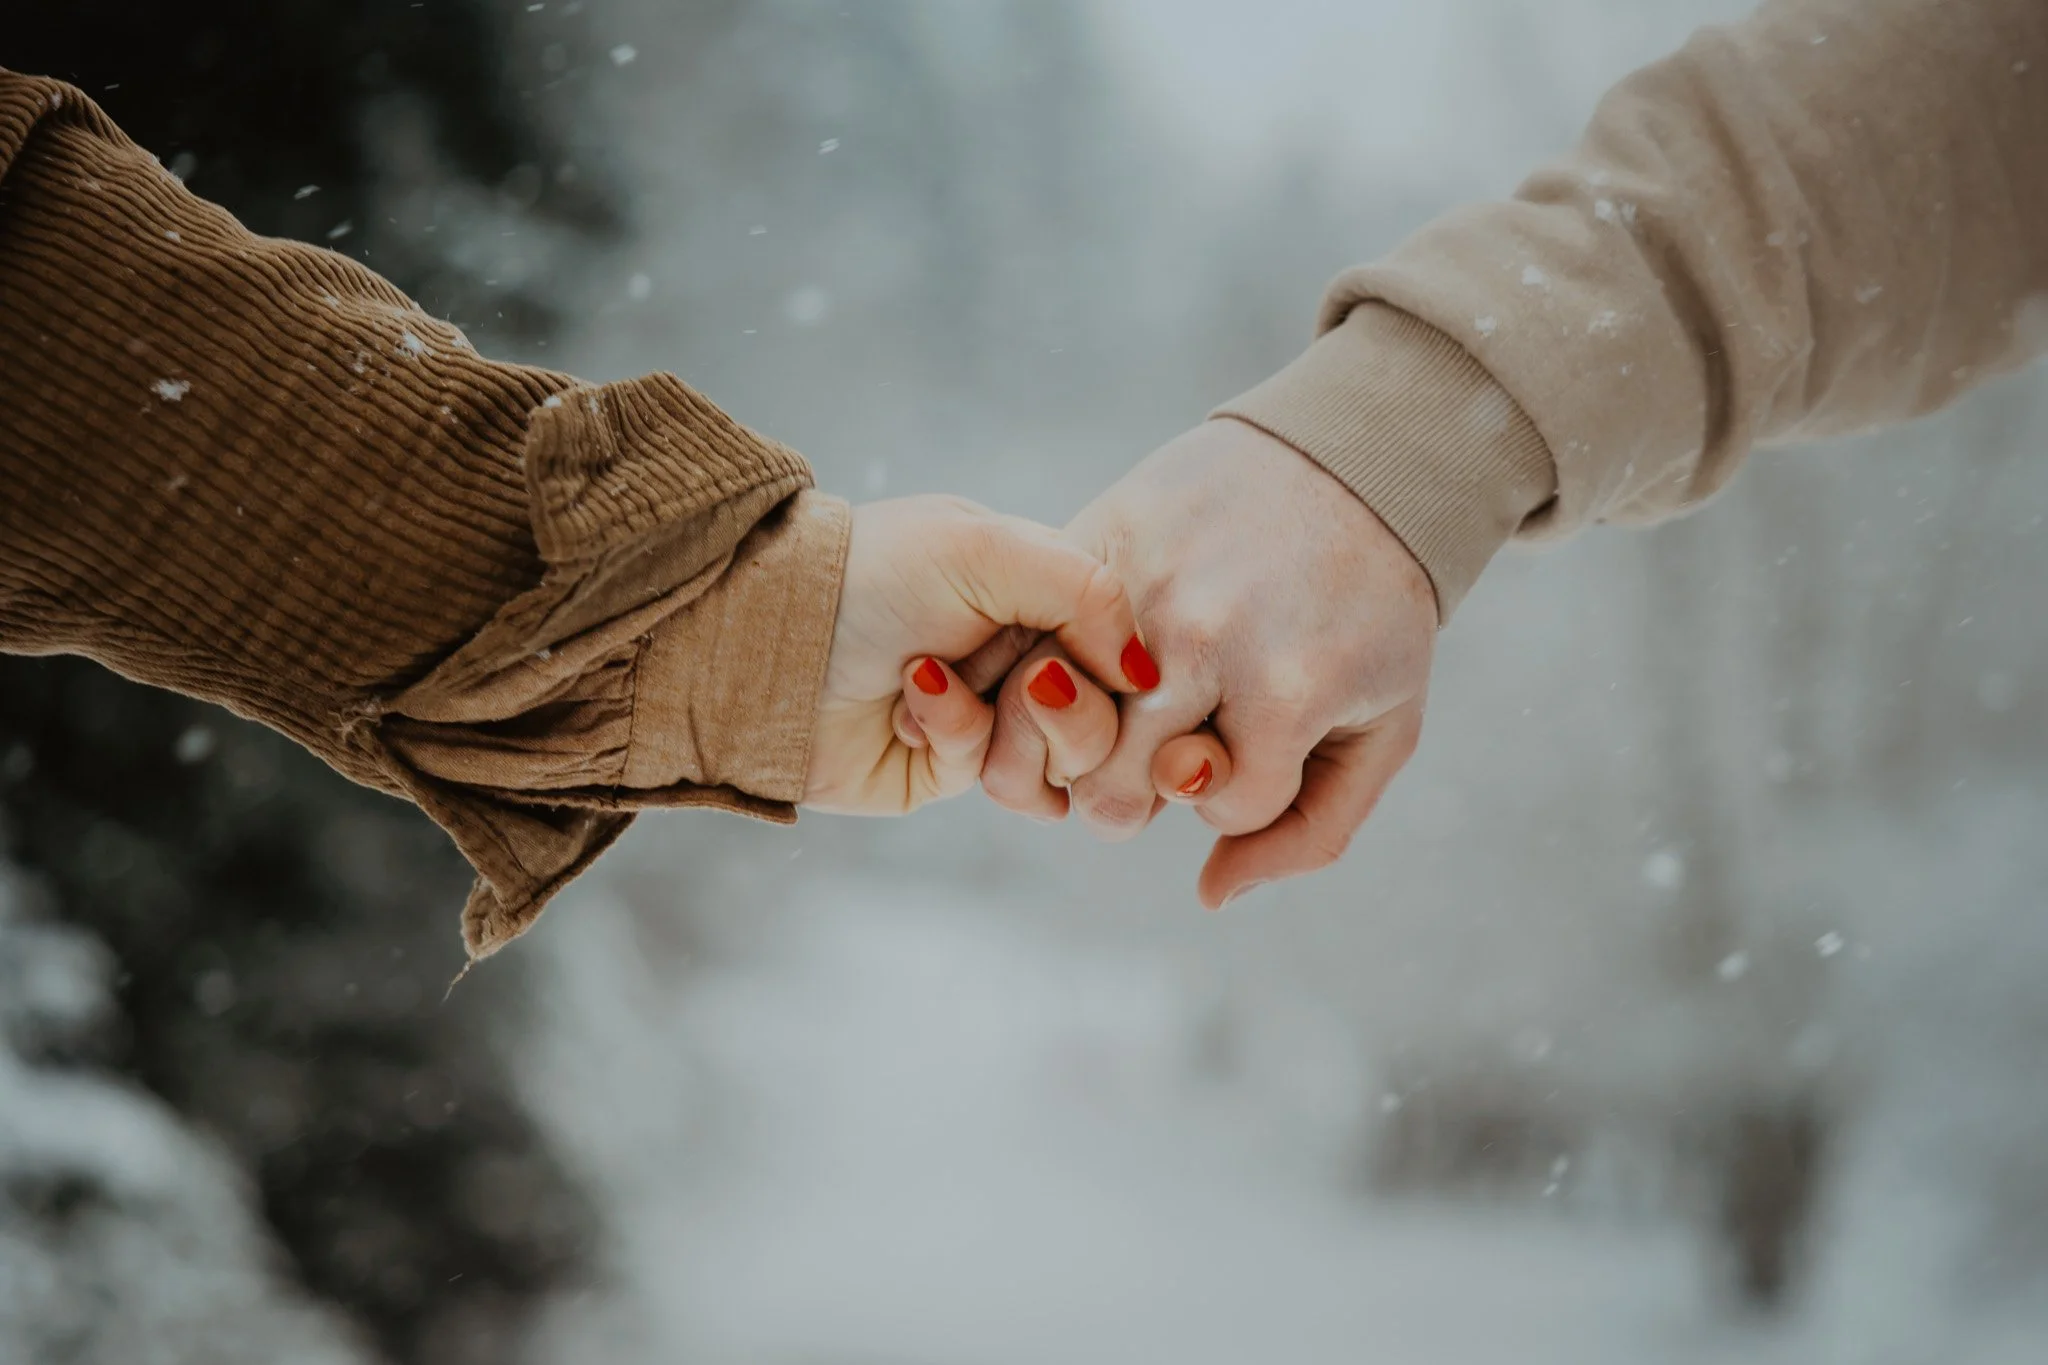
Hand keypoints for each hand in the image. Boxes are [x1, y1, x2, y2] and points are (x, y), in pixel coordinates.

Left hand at [804, 495, 1157, 815]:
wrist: (771, 642)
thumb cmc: (874, 575)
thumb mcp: (988, 548)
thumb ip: (1090, 592)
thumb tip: (1145, 670)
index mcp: (1049, 589)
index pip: (1132, 647)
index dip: (1117, 664)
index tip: (1085, 656)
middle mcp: (1033, 652)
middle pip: (1113, 716)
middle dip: (1068, 707)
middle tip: (1021, 679)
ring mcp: (1000, 715)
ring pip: (1068, 763)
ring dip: (1010, 729)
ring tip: (939, 687)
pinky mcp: (959, 770)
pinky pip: (1008, 784)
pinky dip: (955, 737)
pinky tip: (908, 709)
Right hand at [975, 419, 1436, 904]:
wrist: (1354, 457)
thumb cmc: (1375, 609)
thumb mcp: (1386, 728)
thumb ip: (1311, 832)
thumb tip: (1209, 896)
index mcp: (1285, 690)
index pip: (1218, 811)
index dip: (1240, 795)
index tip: (1263, 745)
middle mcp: (1203, 641)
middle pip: (1114, 793)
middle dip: (1144, 790)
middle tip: (1175, 746)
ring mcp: (1138, 589)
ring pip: (1056, 730)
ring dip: (1091, 736)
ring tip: (1132, 708)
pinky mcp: (1092, 537)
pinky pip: (1028, 643)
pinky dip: (1044, 672)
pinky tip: (1080, 669)